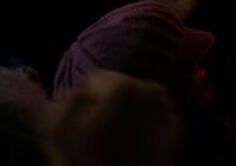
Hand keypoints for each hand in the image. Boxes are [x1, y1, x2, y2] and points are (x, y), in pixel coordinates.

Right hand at [44, 69, 182, 165]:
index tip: (85, 122)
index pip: (98, 78)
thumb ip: (69, 97)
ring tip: (118, 138)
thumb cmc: (85, 163)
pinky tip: (135, 143)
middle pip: (123, 86)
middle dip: (111, 103)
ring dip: (130, 111)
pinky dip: (147, 123)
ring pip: (143, 99)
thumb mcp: (58, 129)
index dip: (88, 100)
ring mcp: (169, 108)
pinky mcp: (178, 127)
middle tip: (102, 131)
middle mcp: (152, 90)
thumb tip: (82, 88)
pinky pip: (156, 115)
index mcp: (123, 87)